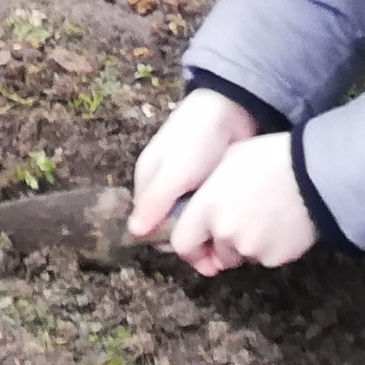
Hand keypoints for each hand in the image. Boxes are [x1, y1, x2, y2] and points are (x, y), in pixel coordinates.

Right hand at [129, 87, 260, 241]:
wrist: (232, 108)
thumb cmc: (196, 140)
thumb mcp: (173, 172)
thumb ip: (154, 202)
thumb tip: (133, 233)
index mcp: (147, 178)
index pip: (147, 222)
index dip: (166, 241)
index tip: (191, 255)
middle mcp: (164, 184)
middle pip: (169, 224)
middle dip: (188, 240)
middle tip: (214, 256)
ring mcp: (188, 184)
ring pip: (190, 219)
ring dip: (204, 234)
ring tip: (226, 246)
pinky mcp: (210, 183)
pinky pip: (207, 210)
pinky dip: (216, 221)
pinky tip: (231, 229)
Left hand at [168, 132, 317, 276]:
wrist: (312, 174)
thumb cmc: (268, 158)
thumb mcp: (228, 160)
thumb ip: (207, 189)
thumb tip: (197, 204)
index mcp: (209, 207)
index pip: (182, 243)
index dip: (189, 244)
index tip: (196, 241)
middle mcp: (226, 233)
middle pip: (214, 253)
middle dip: (220, 243)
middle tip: (236, 221)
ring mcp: (251, 249)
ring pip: (239, 256)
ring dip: (243, 245)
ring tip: (261, 216)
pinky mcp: (275, 259)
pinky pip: (263, 258)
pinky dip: (266, 247)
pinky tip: (278, 224)